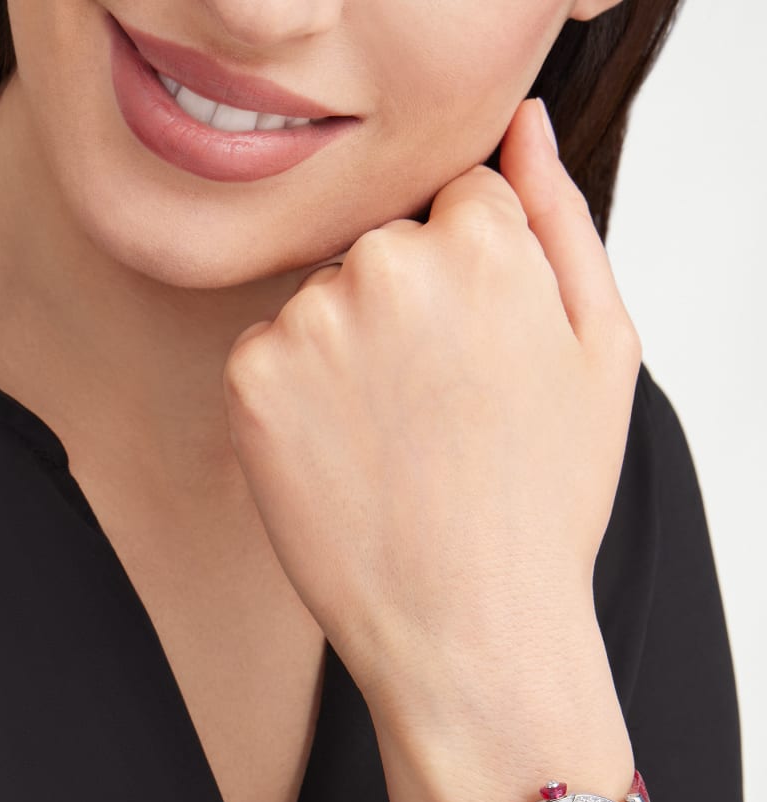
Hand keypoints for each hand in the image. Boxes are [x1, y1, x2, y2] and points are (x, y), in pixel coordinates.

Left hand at [222, 98, 641, 724]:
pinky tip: (344, 454)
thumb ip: (562, 218)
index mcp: (482, 245)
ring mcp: (310, 321)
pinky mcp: (251, 378)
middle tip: (442, 408)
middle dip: (412, 306)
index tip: (482, 353)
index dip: (476, 278)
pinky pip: (273, 349)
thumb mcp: (602, 350)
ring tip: (396, 439)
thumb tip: (525, 125)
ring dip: (352, 348)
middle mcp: (387, 264)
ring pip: (328, 298)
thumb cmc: (544, 496)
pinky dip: (300, 392)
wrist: (467, 624)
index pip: (461, 202)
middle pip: (387, 245)